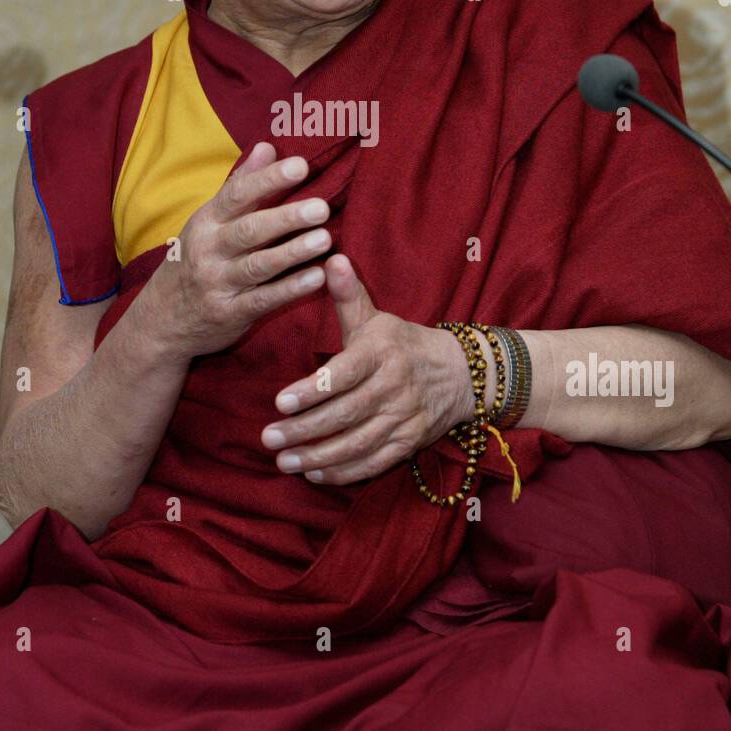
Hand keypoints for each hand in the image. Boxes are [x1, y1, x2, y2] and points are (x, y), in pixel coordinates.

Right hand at [143, 141, 331, 360]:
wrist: (161, 320)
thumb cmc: (194, 259)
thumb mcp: (208, 221)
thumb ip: (240, 184)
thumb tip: (268, 146)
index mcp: (206, 221)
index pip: (238, 194)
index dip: (269, 179)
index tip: (301, 166)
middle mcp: (209, 250)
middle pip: (249, 230)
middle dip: (286, 218)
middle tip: (321, 207)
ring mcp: (218, 283)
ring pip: (258, 265)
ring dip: (292, 252)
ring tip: (325, 239)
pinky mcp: (229, 314)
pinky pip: (263, 300)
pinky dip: (290, 290)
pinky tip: (317, 278)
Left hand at [260, 254, 472, 483]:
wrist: (461, 374)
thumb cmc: (403, 343)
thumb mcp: (377, 318)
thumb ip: (348, 295)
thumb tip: (330, 258)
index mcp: (382, 352)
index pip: (345, 374)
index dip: (313, 390)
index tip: (280, 401)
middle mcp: (394, 387)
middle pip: (346, 414)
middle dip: (304, 429)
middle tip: (269, 438)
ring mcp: (404, 418)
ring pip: (358, 443)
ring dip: (318, 456)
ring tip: (283, 460)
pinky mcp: (409, 443)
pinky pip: (374, 462)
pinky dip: (343, 472)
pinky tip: (313, 472)